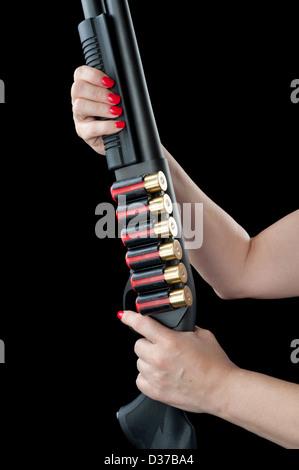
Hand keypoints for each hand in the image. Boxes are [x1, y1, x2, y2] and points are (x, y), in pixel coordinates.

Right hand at [71, 65, 125, 154]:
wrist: (118, 140)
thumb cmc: (116, 116)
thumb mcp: (116, 100)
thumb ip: (116, 89)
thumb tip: (127, 84)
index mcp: (85, 89)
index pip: (80, 74)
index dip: (94, 75)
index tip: (110, 82)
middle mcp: (78, 101)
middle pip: (78, 88)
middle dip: (99, 93)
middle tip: (116, 100)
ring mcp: (79, 118)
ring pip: (79, 106)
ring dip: (101, 108)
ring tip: (117, 112)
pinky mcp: (83, 132)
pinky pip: (91, 128)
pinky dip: (107, 126)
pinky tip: (118, 125)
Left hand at [119, 310, 237, 413]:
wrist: (222, 389)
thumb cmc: (215, 364)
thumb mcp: (202, 335)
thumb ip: (185, 328)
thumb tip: (176, 326)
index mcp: (170, 341)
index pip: (141, 324)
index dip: (130, 317)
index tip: (124, 315)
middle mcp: (160, 358)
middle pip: (138, 344)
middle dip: (148, 343)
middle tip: (162, 346)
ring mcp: (157, 376)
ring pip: (139, 362)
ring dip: (148, 360)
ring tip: (165, 363)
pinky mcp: (157, 392)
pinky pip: (140, 380)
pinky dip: (147, 376)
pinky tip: (160, 374)